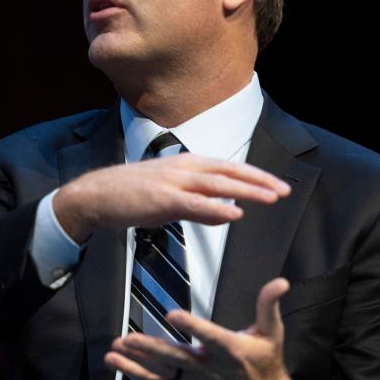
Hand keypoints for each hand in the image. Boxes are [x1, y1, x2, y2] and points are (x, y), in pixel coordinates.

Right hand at [52, 152, 290, 242]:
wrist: (94, 195)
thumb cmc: (129, 195)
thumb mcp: (169, 197)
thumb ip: (197, 204)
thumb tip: (224, 212)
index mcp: (186, 164)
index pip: (228, 167)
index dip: (255, 175)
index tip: (276, 184)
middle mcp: (183, 168)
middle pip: (230, 172)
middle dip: (260, 181)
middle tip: (285, 190)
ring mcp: (172, 182)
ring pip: (218, 184)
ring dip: (247, 191)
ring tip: (271, 198)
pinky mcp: (161, 199)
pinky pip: (194, 204)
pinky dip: (216, 209)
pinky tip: (233, 214)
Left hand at [104, 277, 296, 379]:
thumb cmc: (266, 365)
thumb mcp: (272, 334)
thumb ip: (269, 306)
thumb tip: (281, 281)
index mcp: (231, 351)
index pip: (209, 337)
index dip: (191, 326)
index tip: (172, 314)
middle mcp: (209, 368)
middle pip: (177, 358)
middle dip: (151, 348)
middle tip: (128, 338)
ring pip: (162, 371)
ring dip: (137, 360)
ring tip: (115, 348)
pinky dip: (136, 372)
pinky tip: (115, 362)